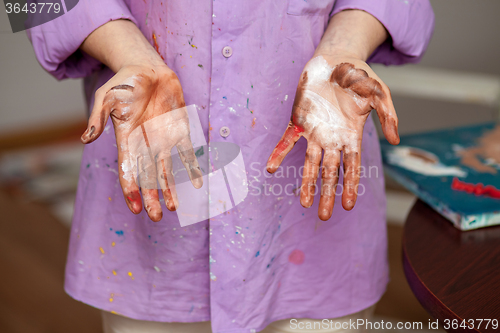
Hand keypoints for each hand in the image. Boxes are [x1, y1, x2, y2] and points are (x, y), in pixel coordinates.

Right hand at [81, 64, 201, 221]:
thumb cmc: (125, 82)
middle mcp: (145, 145)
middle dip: (153, 198)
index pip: (128, 171)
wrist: (148, 69)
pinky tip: (198, 183)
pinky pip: (187, 152)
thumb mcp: (107, 97)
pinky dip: (192, 167)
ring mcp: (163, 140)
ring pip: (167, 170)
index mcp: (127, 140)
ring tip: (175, 208)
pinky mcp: (179, 131)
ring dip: (171, 189)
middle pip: (149, 177)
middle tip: (157, 217)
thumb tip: (85, 139)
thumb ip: (98, 117)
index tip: (135, 208)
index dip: (131, 190)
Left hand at [267, 54, 398, 219]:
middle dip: (327, 194)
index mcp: (352, 136)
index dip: (351, 186)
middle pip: (330, 172)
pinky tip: (271, 168)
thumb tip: (396, 140)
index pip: (352, 167)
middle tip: (323, 216)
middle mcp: (332, 139)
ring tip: (304, 204)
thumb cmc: (358, 76)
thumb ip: (389, 115)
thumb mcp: (380, 93)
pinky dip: (279, 154)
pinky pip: (287, 140)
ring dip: (307, 183)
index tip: (349, 206)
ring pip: (310, 163)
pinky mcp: (298, 121)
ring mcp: (314, 132)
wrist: (335, 58)